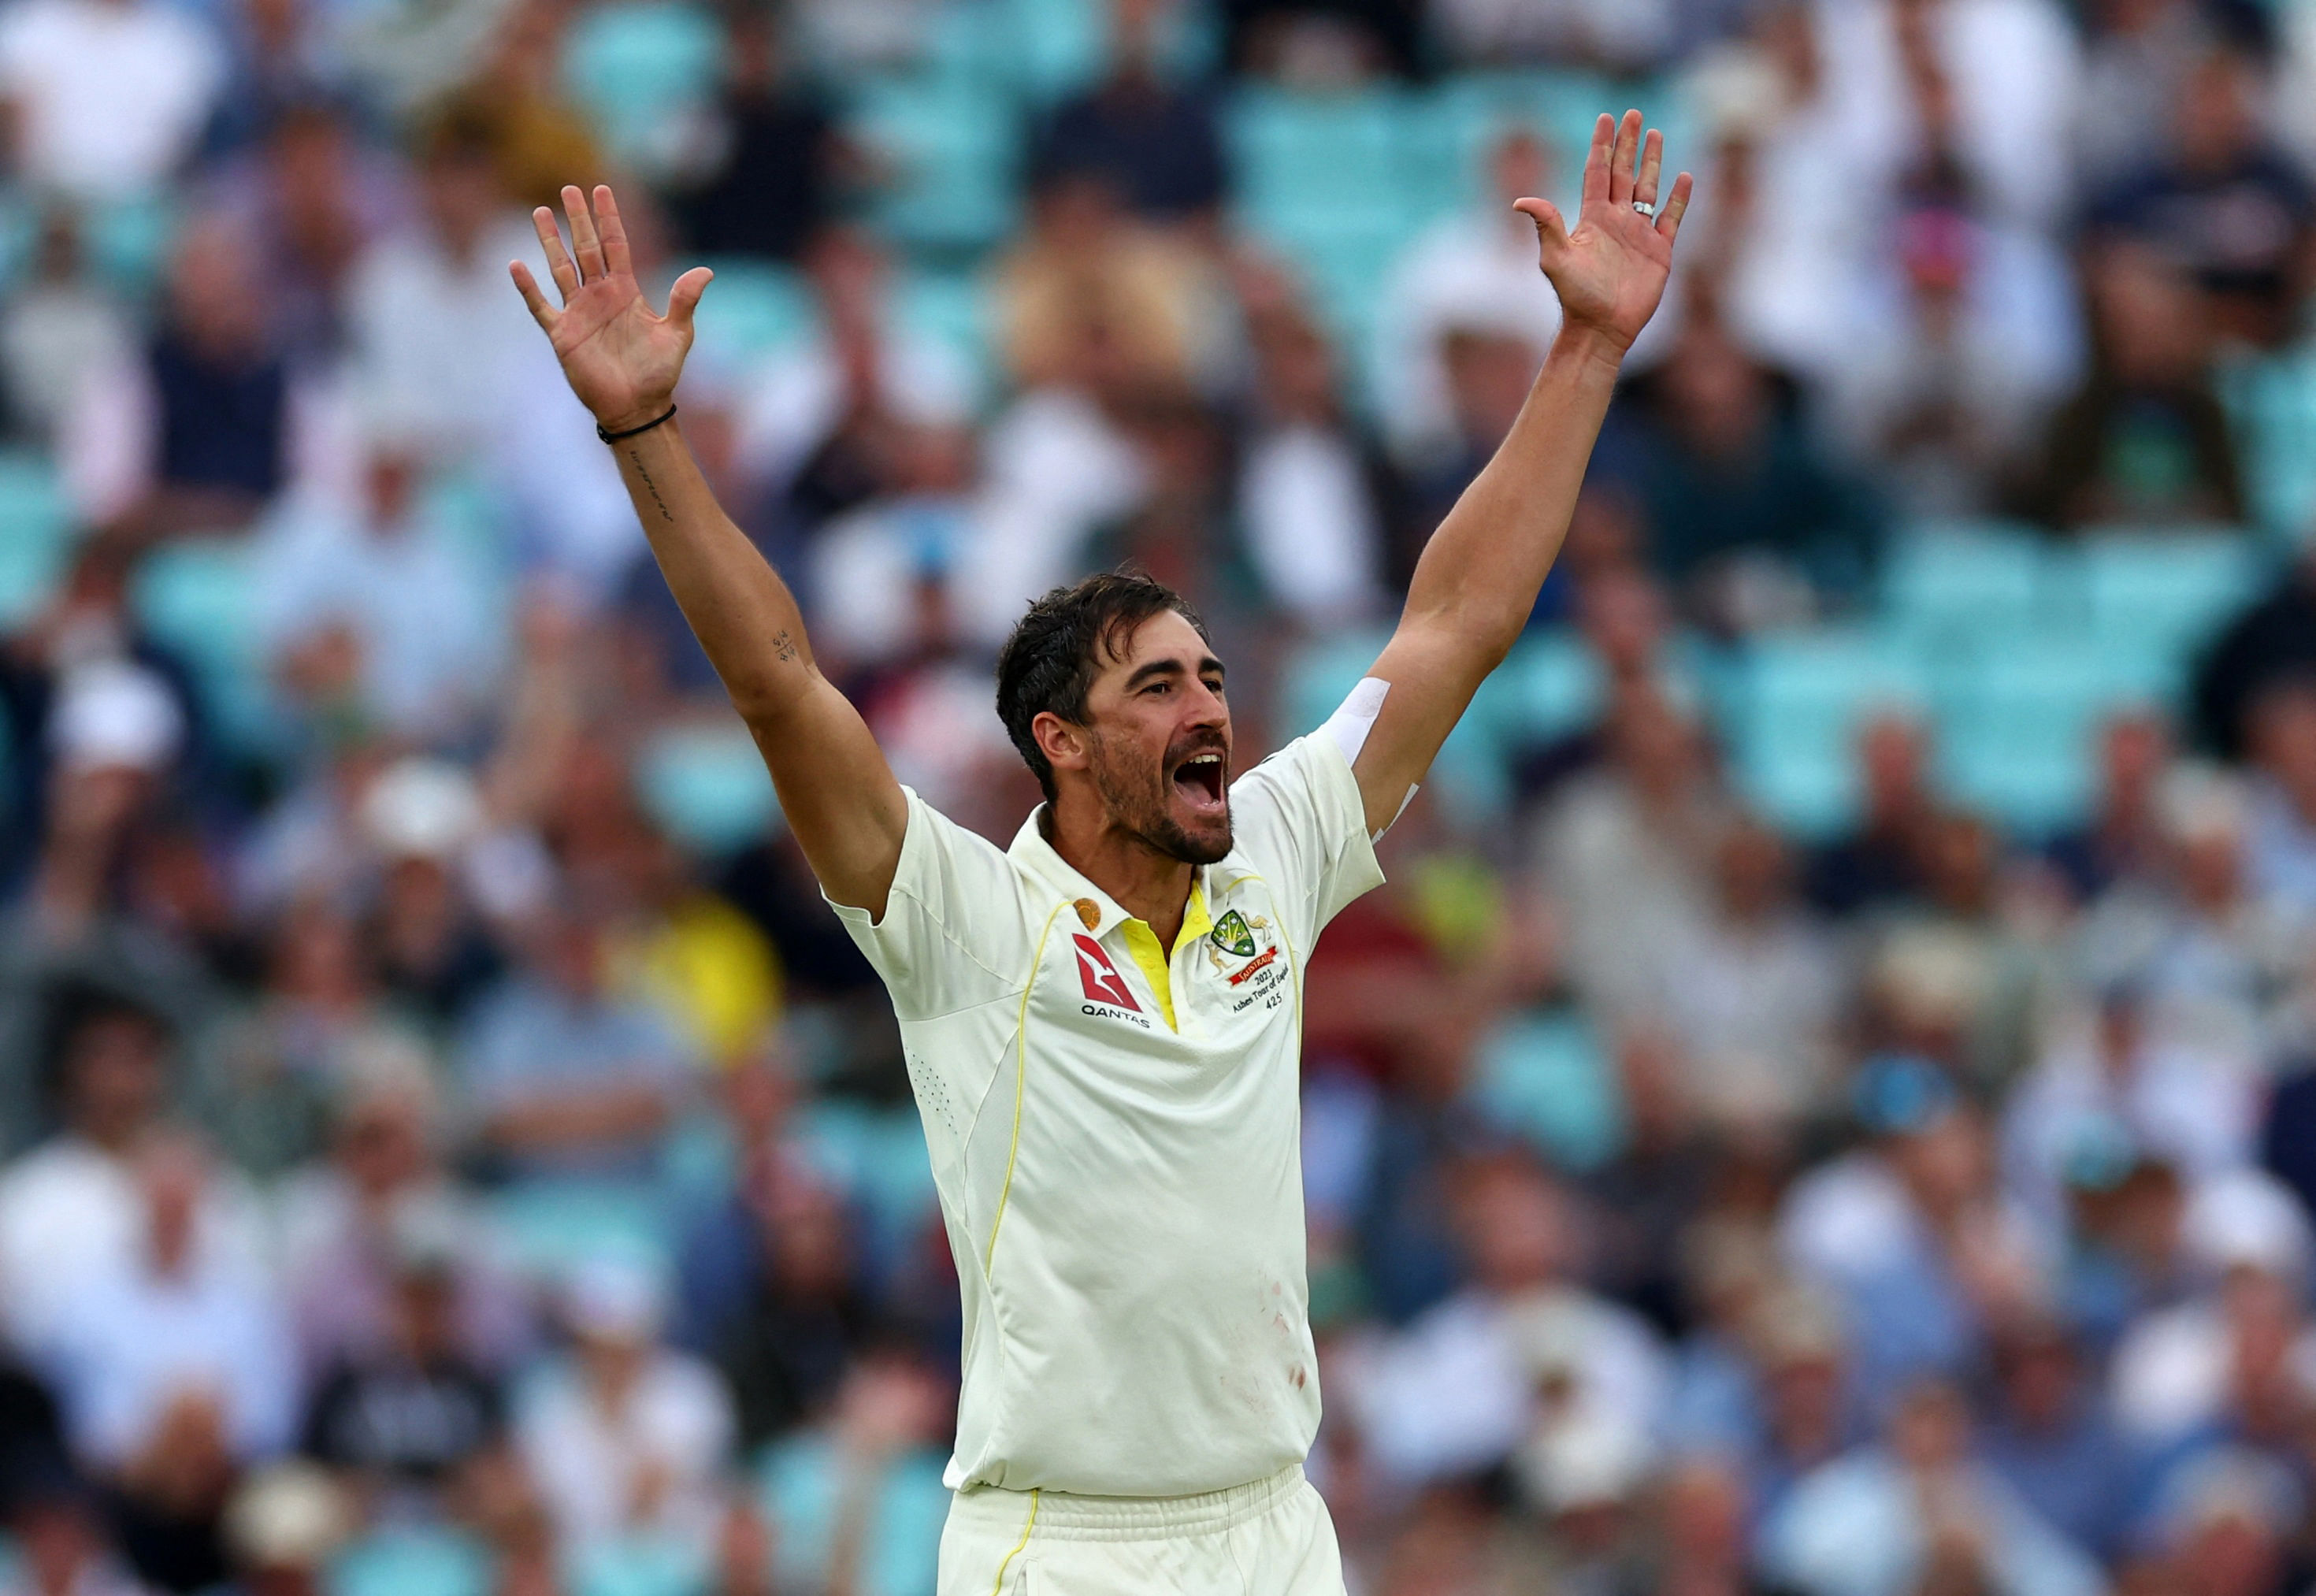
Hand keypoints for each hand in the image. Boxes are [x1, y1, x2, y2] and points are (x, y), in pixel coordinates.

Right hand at [511, 184, 713, 432]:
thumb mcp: (678, 335)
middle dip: (577, 219)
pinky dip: (528, 288)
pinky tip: (516, 266)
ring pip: (560, 268)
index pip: (615, 245)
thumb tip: (706, 271)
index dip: (609, 219)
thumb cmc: (659, 373)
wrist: (637, 408)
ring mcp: (579, 313)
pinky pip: (541, 306)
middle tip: (568, 188)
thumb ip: (685, 301)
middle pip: (585, 248)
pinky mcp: (562, 334)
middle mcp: (600, 296)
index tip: (602, 190)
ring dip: (550, 241)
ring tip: (540, 212)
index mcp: (626, 291)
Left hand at [1514, 110, 1692, 357]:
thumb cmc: (1576, 297)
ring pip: (1647, 189)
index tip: (1606, 118)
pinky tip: (1684, 177)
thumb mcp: (1556, 259)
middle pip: (1623, 172)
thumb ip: (1546, 226)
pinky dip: (1679, 199)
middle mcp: (1615, 221)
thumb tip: (1520, 200)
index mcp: (1592, 218)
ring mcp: (1639, 234)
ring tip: (1655, 134)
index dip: (1602, 145)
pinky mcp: (1659, 251)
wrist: (1601, 329)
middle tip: (1633, 114)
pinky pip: (1671, 219)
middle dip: (1628, 143)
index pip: (1598, 172)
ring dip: (1652, 162)